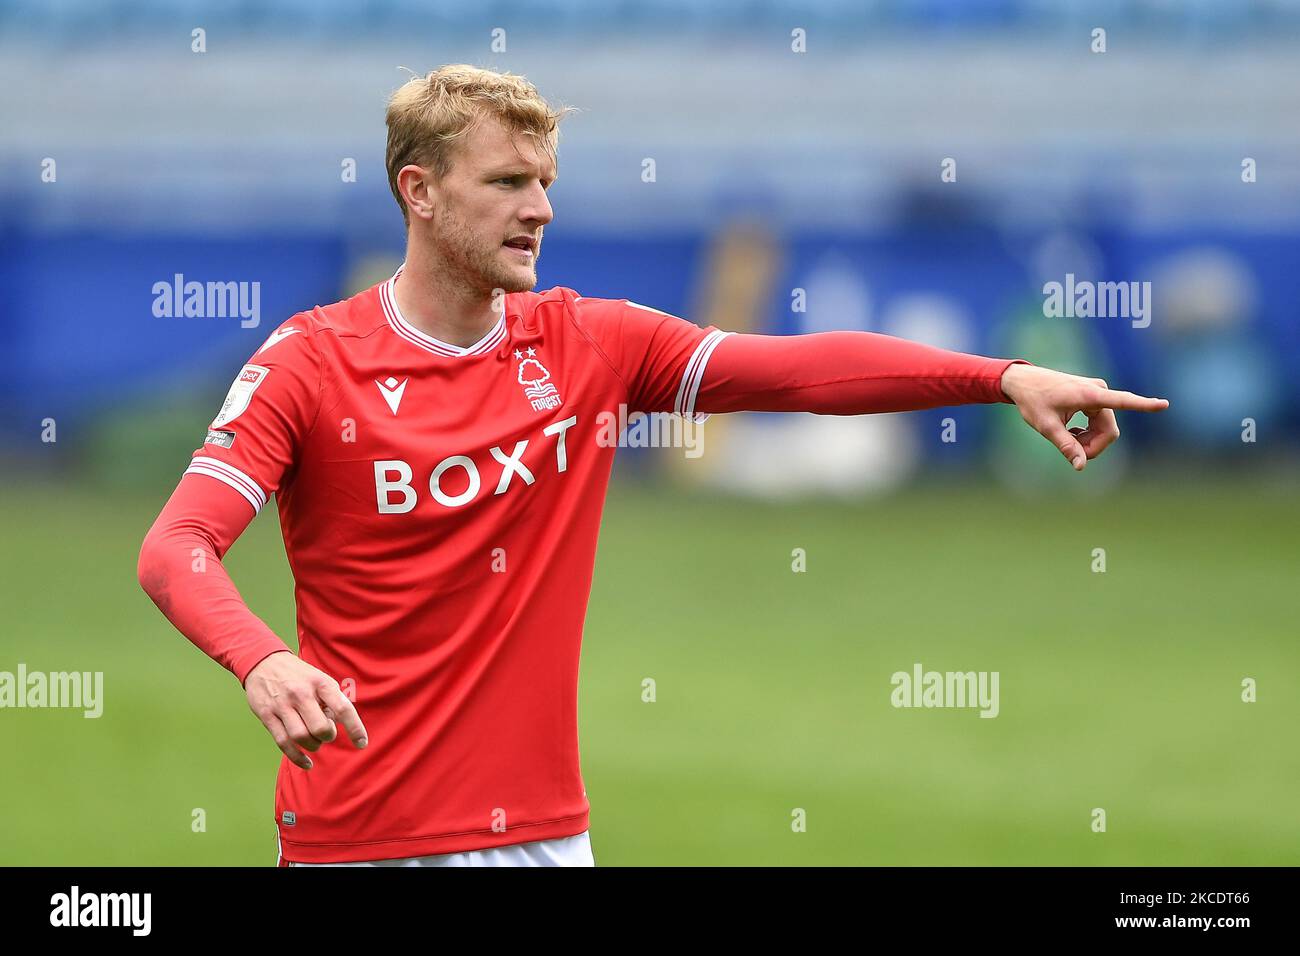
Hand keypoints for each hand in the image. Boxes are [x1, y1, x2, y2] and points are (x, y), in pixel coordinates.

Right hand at [244, 651, 367, 769]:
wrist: (264, 663)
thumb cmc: (300, 676)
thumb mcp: (320, 679)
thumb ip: (333, 700)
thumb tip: (342, 725)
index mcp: (320, 683)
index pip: (342, 708)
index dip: (355, 728)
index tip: (361, 744)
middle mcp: (301, 693)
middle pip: (320, 727)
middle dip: (328, 736)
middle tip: (326, 733)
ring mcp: (282, 705)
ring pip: (301, 737)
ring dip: (313, 745)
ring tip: (315, 741)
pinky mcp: (266, 715)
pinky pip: (283, 743)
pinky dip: (297, 757)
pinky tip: (307, 763)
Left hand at [999, 363, 1169, 470]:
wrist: (1022, 381)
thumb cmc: (1032, 401)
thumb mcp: (1046, 427)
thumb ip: (1065, 446)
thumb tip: (1080, 466)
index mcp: (1090, 395)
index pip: (1123, 401)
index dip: (1144, 405)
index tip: (1165, 404)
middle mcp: (1098, 391)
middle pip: (1109, 431)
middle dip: (1093, 446)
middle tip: (1070, 454)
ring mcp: (1098, 393)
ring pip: (1105, 429)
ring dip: (1088, 440)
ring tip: (1066, 439)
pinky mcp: (1094, 396)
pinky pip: (1100, 422)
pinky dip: (1087, 432)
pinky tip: (1070, 431)